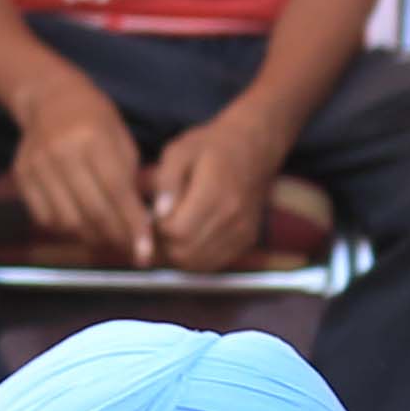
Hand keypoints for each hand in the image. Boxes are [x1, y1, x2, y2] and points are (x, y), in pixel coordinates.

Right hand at [3, 74, 156, 268]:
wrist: (50, 99)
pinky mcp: (22, 176)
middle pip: (92, 211)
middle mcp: (63, 152)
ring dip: (91, 237)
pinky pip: (45, 218)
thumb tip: (139, 225)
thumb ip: (129, 179)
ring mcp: (38, 165)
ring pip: (67, 221)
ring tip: (106, 238)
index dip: (133, 224)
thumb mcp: (120, 139)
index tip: (145, 251)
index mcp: (93, 138)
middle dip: (115, 237)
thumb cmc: (95, 120)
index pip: (117, 191)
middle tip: (129, 250)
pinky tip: (81, 226)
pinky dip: (66, 230)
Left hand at [140, 111, 291, 277]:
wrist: (254, 148)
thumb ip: (166, 181)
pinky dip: (195, 256)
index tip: (156, 215)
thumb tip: (159, 214)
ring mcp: (241, 231)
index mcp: (215, 192)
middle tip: (162, 225)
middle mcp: (232, 216)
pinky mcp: (246, 240)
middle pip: (184, 252)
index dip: (158, 228)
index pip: (176, 231)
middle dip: (165, 244)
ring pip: (196, 264)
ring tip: (174, 229)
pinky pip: (212, 263)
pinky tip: (191, 236)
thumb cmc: (212, 146)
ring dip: (178, 253)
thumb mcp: (180, 151)